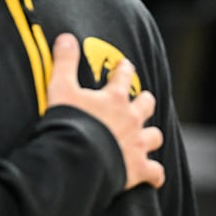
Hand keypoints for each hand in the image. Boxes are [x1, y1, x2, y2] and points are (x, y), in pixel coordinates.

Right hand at [46, 33, 165, 189]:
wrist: (74, 161)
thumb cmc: (67, 125)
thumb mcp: (60, 89)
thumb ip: (64, 63)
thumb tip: (66, 37)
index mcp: (114, 99)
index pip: (123, 76)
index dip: (124, 70)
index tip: (124, 66)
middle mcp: (131, 119)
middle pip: (146, 104)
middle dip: (143, 102)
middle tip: (140, 101)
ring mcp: (136, 144)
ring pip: (154, 136)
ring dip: (150, 136)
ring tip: (146, 138)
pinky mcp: (137, 169)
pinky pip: (154, 173)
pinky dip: (154, 175)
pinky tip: (153, 178)